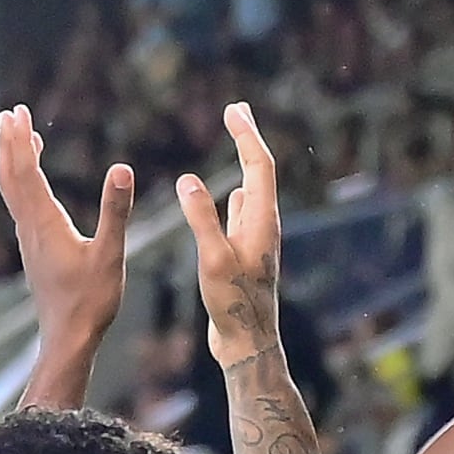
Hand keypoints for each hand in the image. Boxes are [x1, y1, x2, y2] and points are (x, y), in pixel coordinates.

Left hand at [1, 105, 139, 365]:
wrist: (68, 338)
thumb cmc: (91, 301)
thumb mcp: (110, 254)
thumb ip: (115, 211)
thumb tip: (122, 169)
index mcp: (46, 224)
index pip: (26, 174)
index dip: (19, 142)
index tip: (15, 114)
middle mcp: (31, 230)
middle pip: (11, 178)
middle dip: (9, 144)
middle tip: (8, 114)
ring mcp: (29, 242)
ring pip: (14, 193)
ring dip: (13, 162)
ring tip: (18, 136)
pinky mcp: (35, 252)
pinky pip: (22, 208)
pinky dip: (24, 185)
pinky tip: (33, 182)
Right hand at [171, 102, 283, 365]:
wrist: (246, 343)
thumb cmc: (232, 305)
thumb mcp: (213, 260)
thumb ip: (202, 219)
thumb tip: (188, 181)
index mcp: (262, 221)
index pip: (258, 166)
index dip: (246, 135)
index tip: (232, 110)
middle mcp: (265, 225)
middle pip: (260, 171)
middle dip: (249, 138)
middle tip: (237, 110)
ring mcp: (257, 240)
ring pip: (254, 191)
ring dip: (245, 162)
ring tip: (238, 140)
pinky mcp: (247, 255)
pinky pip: (245, 214)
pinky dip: (237, 194)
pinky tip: (234, 193)